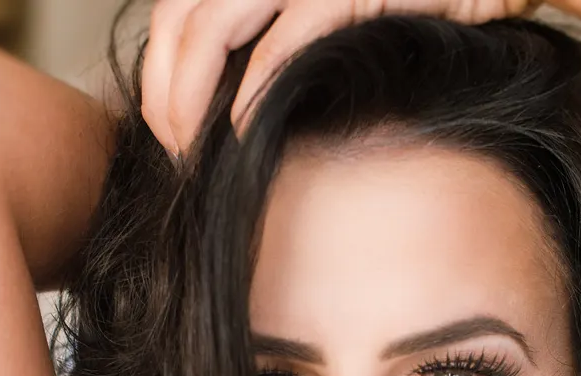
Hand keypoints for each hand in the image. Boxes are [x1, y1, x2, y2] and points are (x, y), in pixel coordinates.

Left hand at [141, 0, 544, 158]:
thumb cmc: (420, 3)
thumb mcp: (336, 18)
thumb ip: (281, 40)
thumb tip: (232, 110)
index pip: (177, 9)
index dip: (160, 72)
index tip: (171, 134)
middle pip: (178, 16)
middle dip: (164, 91)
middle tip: (175, 155)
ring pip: (211, 25)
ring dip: (192, 96)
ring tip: (196, 152)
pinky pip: (284, 38)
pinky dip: (255, 89)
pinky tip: (244, 132)